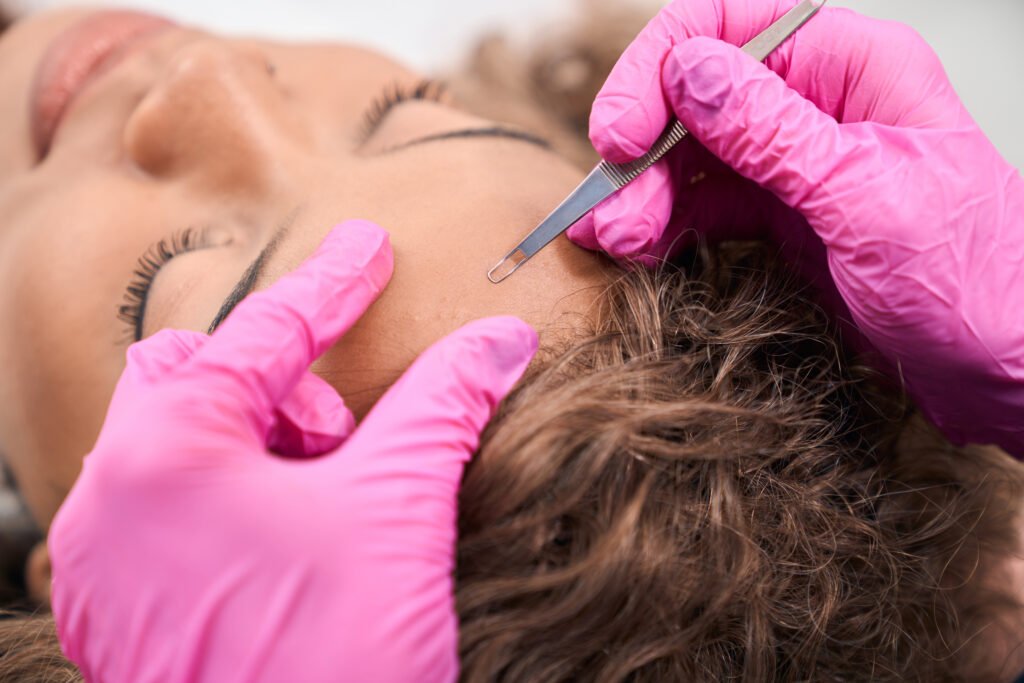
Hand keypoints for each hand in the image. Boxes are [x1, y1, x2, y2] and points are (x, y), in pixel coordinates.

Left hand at [48, 220, 537, 682]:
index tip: (367, 247)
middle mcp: (108, 497)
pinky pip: (168, 509)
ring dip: (264, 447)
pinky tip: (294, 543)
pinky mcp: (119, 609)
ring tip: (328, 502)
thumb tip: (502, 339)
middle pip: (197, 378)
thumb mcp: (400, 506)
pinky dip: (234, 499)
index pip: (264, 332)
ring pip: (182, 444)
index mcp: (164, 452)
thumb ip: (445, 402)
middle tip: (347, 433)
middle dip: (283, 386)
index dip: (331, 284)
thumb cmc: (335, 654)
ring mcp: (105, 559)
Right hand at [568, 0, 1023, 453]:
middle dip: (645, 152)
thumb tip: (691, 74)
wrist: (1007, 367)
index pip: (731, 25)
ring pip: (692, 158)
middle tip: (613, 210)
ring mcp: (796, 164)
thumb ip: (773, 134)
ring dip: (644, 196)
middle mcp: (818, 104)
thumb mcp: (866, 198)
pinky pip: (705, 207)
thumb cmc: (977, 281)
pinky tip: (637, 246)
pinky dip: (665, 225)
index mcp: (854, 68)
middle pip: (697, 98)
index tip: (623, 132)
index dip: (662, 69)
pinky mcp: (784, 218)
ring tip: (618, 241)